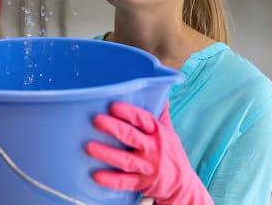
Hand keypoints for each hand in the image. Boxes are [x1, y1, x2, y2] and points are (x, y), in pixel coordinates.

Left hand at [85, 101, 212, 203]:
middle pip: (131, 136)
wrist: (182, 184)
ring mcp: (147, 167)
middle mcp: (153, 148)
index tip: (113, 106)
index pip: (143, 119)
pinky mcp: (141, 183)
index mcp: (157, 132)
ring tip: (89, 147)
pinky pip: (124, 182)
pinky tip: (96, 176)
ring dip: (107, 154)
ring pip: (125, 160)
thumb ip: (160, 112)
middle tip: (96, 121)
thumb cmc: (170, 152)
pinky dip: (110, 180)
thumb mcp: (169, 131)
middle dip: (113, 128)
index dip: (128, 113)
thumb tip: (158, 87)